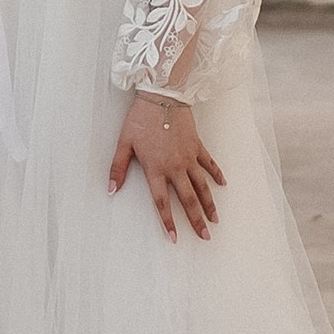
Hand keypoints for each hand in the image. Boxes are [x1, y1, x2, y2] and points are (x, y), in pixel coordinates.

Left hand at [108, 95, 225, 244]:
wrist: (162, 95)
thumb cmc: (140, 118)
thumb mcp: (124, 142)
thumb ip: (118, 168)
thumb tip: (111, 190)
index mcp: (155, 168)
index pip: (162, 202)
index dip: (167, 221)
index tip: (174, 238)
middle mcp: (175, 166)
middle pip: (188, 199)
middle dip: (196, 220)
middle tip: (205, 237)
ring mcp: (188, 156)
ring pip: (202, 185)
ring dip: (209, 203)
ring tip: (215, 219)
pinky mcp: (197, 145)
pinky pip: (209, 163)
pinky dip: (216, 174)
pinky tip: (222, 184)